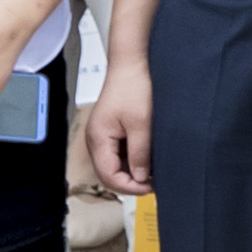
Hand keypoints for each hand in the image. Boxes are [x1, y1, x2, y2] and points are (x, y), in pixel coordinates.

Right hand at [89, 53, 157, 196]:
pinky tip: (149, 158)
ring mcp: (103, 135)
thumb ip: (140, 153)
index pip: (108, 176)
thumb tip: (141, 177)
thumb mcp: (141, 124)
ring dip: (133, 170)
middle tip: (155, 183)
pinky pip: (120, 152)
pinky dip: (133, 158)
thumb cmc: (134, 87)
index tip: (150, 187)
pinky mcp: (112, 130)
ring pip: (115, 164)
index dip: (130, 186)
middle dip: (131, 181)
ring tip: (155, 171)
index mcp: (98, 140)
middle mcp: (96, 140)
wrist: (132, 64)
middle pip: (109, 173)